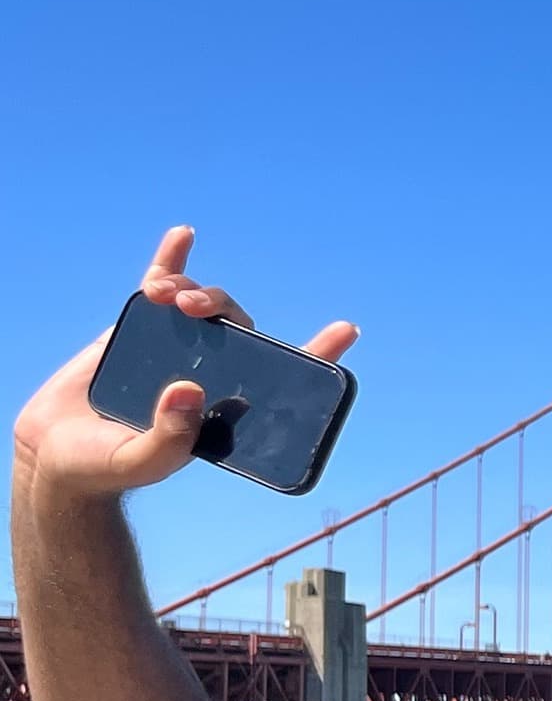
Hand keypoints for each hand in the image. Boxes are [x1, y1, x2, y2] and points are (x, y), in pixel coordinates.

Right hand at [11, 228, 357, 506]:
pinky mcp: (142, 330)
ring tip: (168, 296)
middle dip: (224, 308)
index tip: (346, 330)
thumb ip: (170, 438)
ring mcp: (178, 348)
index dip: (317, 355)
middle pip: (239, 329)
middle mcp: (212, 374)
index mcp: (229, 408)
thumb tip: (189, 391)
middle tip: (194, 309)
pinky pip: (163, 288)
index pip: (286, 379)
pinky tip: (183, 235)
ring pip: (204, 306)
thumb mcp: (142, 461)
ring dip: (193, 289)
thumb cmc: (108, 465)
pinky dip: (173, 261)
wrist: (56, 452)